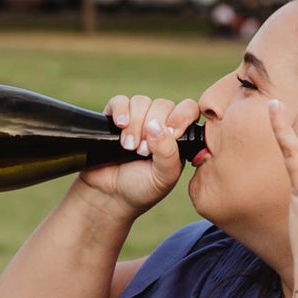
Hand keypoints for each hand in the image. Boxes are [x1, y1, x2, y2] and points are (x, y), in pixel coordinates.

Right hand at [77, 93, 201, 214]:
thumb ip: (167, 153)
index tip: (172, 133)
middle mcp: (159, 123)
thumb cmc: (142, 188)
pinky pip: (119, 101)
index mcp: (177, 136)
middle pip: (162, 104)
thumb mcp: (163, 176)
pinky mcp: (115, 117)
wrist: (110, 195)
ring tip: (129, 147)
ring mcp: (137, 118)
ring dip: (135, 124)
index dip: (181, 116)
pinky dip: (120, 111)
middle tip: (143, 151)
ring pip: (141, 102)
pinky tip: (119, 125)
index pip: (188, 109)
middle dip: (152, 127)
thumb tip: (156, 126)